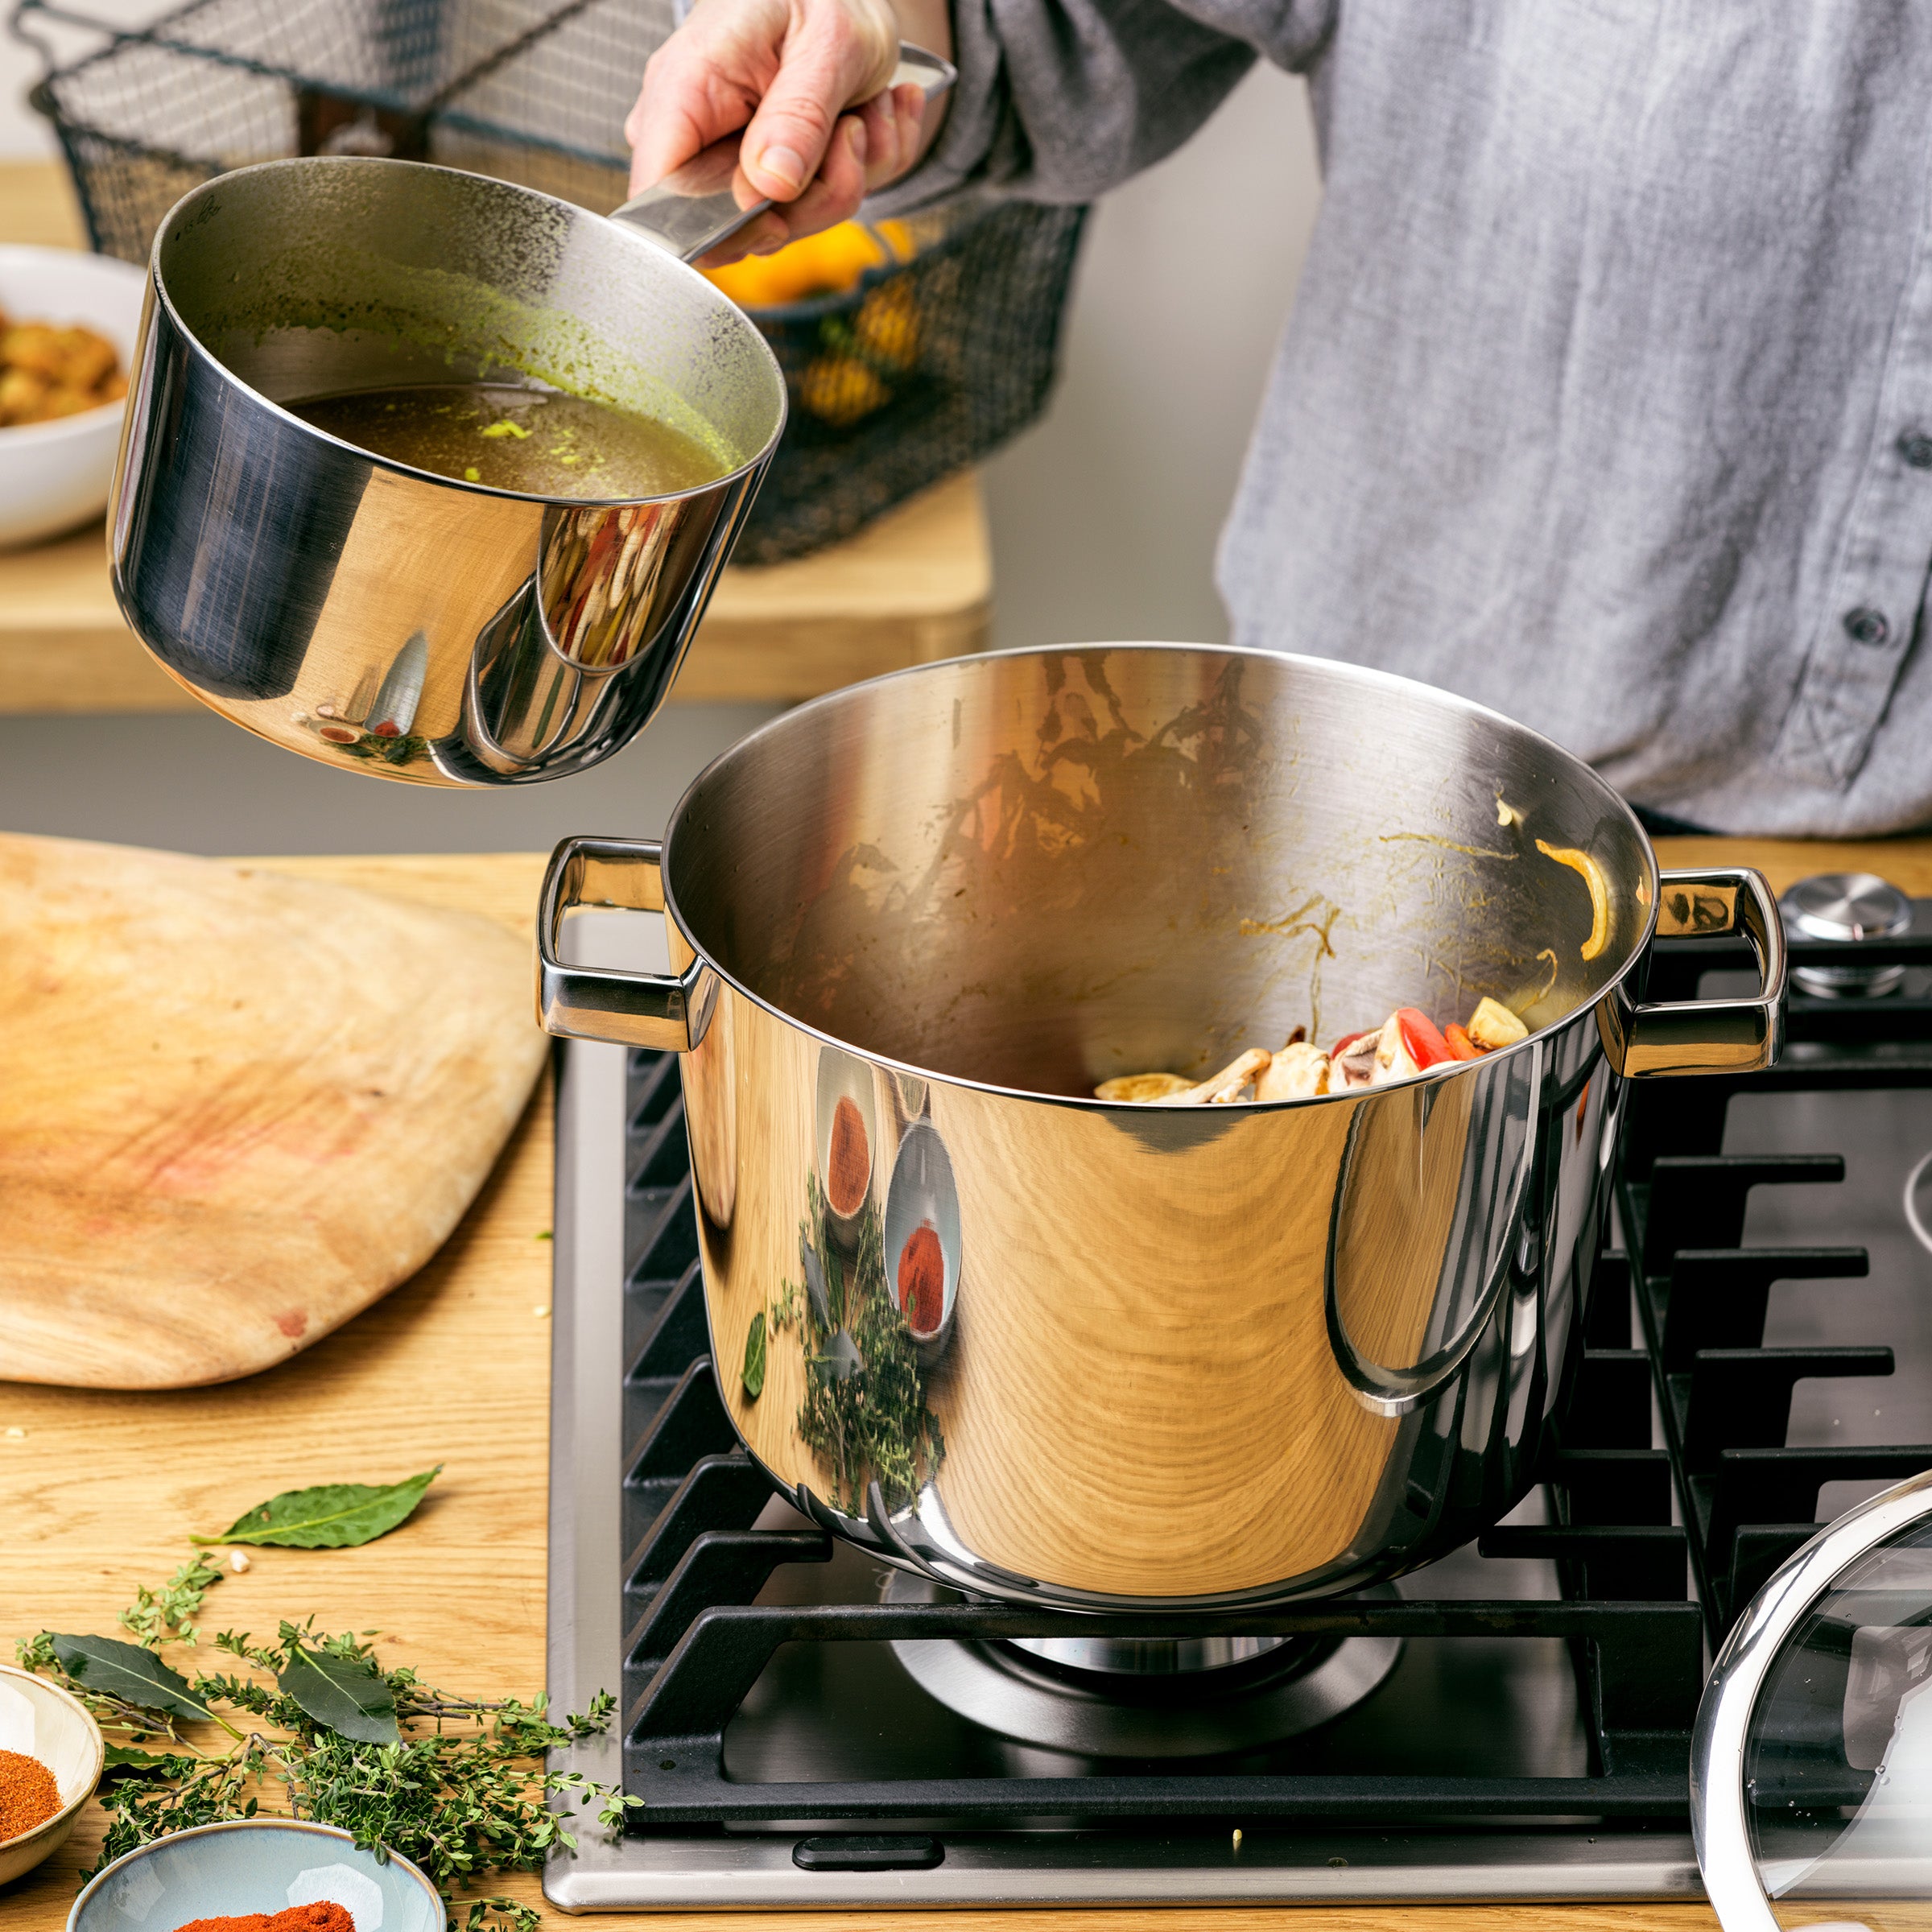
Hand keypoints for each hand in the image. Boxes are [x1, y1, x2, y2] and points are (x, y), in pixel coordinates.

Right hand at [625, 0, 941, 264]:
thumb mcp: (826, 43)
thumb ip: (798, 116)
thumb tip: (769, 186)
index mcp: (685, 89)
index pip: (658, 192)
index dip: (713, 228)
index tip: (775, 214)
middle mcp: (697, 136)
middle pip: (735, 228)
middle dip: (815, 195)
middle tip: (853, 131)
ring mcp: (732, 164)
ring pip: (787, 225)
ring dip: (848, 176)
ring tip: (865, 114)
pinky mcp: (768, 182)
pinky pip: (817, 212)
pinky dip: (860, 173)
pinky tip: (867, 121)